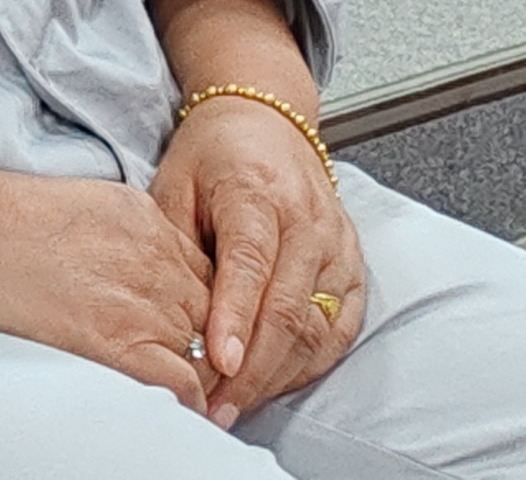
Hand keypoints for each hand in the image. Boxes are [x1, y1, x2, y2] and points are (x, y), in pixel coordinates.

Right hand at [0, 162, 215, 412]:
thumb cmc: (6, 218)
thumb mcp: (89, 203)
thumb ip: (130, 234)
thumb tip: (139, 270)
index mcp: (149, 218)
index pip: (206, 271)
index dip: (199, 303)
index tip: (188, 325)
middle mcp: (159, 257)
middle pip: (212, 310)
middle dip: (205, 338)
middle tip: (190, 363)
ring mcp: (144, 301)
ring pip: (205, 349)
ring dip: (196, 369)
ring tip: (179, 386)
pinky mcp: (122, 343)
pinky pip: (183, 383)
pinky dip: (186, 399)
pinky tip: (173, 403)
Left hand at [150, 96, 363, 420]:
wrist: (266, 121)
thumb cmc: (213, 153)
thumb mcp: (175, 182)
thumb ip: (175, 244)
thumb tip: (173, 314)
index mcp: (257, 191)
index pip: (250, 263)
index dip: (235, 317)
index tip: (219, 362)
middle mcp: (307, 219)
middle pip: (287, 307)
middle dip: (253, 367)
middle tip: (216, 404)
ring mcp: (336, 244)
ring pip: (316, 326)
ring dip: (278, 374)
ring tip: (238, 403)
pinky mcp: (352, 264)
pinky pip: (340, 327)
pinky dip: (310, 362)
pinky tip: (277, 380)